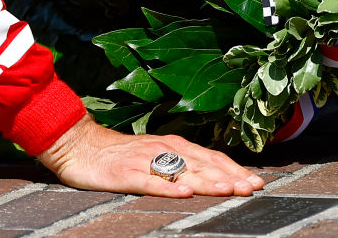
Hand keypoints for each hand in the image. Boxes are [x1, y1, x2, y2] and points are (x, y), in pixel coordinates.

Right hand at [37, 114, 264, 196]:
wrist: (80, 145)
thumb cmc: (121, 155)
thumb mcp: (156, 155)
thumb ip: (181, 165)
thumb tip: (213, 177)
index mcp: (175, 146)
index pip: (212, 158)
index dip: (235, 170)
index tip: (257, 182)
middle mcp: (165, 149)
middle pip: (204, 165)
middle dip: (231, 177)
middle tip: (253, 189)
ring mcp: (146, 161)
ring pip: (184, 172)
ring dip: (209, 181)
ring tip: (231, 190)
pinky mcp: (126, 173)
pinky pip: (151, 181)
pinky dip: (170, 187)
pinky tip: (185, 193)